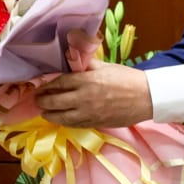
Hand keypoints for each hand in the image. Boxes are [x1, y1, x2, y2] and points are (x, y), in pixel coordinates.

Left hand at [35, 62, 152, 127]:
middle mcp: (83, 98)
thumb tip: (70, 57)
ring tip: (44, 112)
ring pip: (60, 117)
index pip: (58, 83)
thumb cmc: (126, 78)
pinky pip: (73, 125)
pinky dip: (63, 122)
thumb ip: (85, 64)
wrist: (146, 97)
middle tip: (37, 100)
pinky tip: (60, 119)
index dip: (46, 85)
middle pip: (54, 102)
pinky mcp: (94, 124)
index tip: (39, 86)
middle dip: (42, 101)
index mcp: (86, 80)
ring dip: (49, 115)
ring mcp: (88, 113)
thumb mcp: (104, 66)